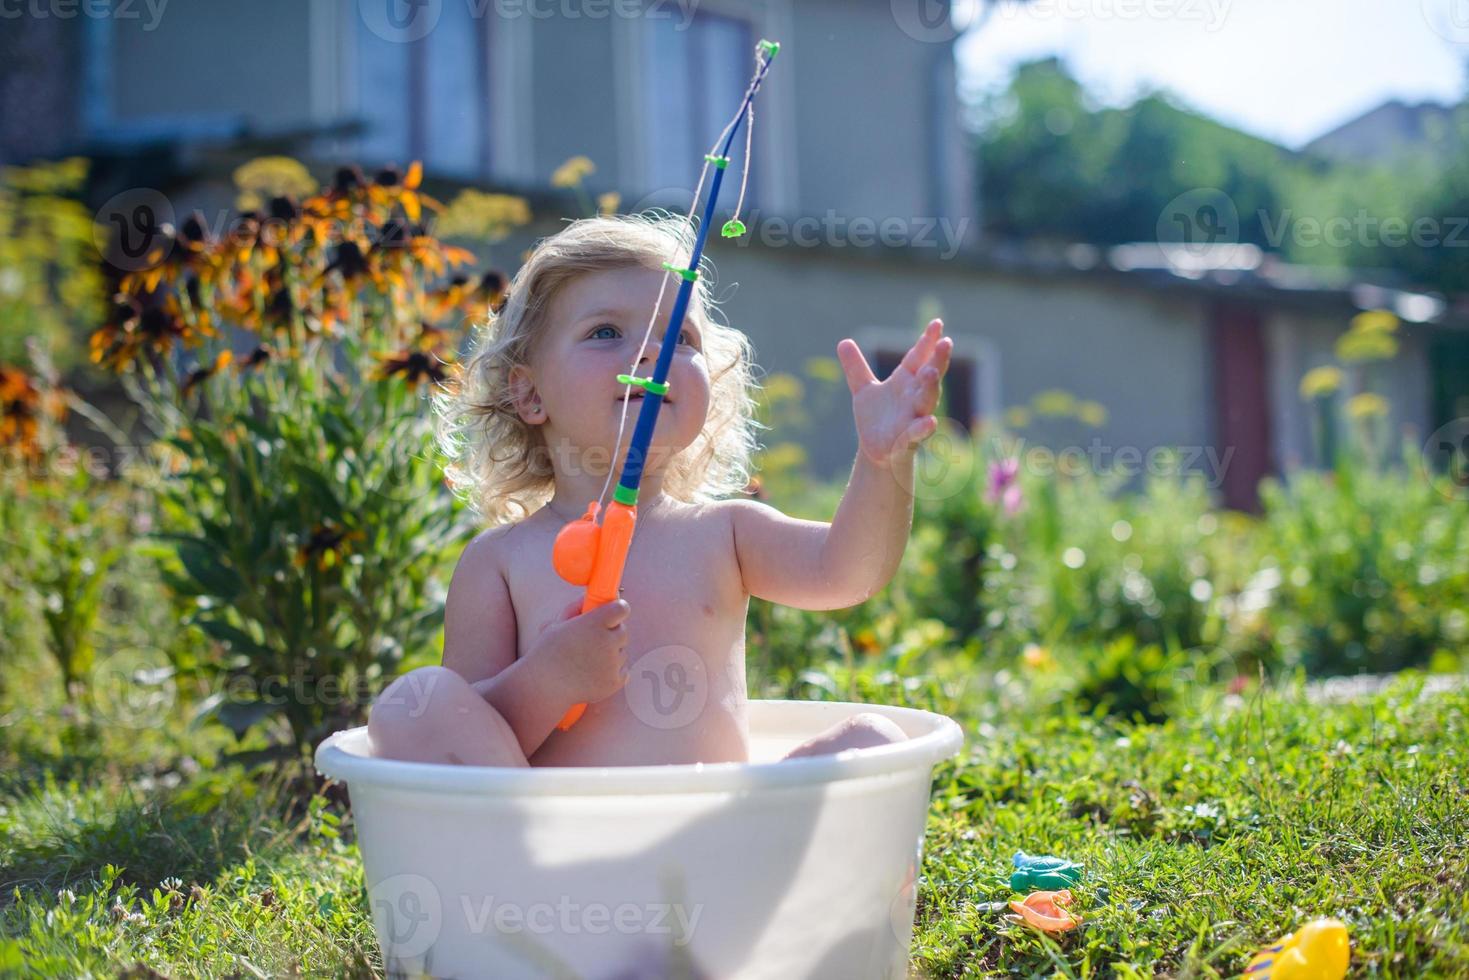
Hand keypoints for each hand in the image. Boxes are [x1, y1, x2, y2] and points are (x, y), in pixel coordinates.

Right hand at [528, 597, 631, 706]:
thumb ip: (574, 609)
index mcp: (594, 623)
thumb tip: (586, 599)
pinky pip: (623, 671)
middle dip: (611, 634)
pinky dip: (612, 672)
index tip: (612, 614)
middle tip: (593, 641)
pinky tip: (592, 673)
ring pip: (622, 652)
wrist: (543, 687)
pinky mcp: (615, 682)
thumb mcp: (556, 625)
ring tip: (587, 661)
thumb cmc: (546, 654)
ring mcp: (613, 663)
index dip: (617, 610)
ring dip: (611, 654)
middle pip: (623, 632)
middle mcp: (607, 642)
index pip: (622, 609)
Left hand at [836, 319, 952, 467]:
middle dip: (938, 360)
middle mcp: (915, 396)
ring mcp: (914, 416)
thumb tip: (843, 342)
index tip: (937, 323)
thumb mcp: (863, 389)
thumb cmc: (877, 417)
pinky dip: (923, 427)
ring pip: (927, 400)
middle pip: (930, 375)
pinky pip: (917, 432)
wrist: (875, 449)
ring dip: (930, 387)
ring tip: (931, 372)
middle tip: (946, 342)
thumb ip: (855, 367)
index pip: (919, 357)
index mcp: (906, 381)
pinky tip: (930, 422)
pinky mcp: (907, 439)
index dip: (928, 341)